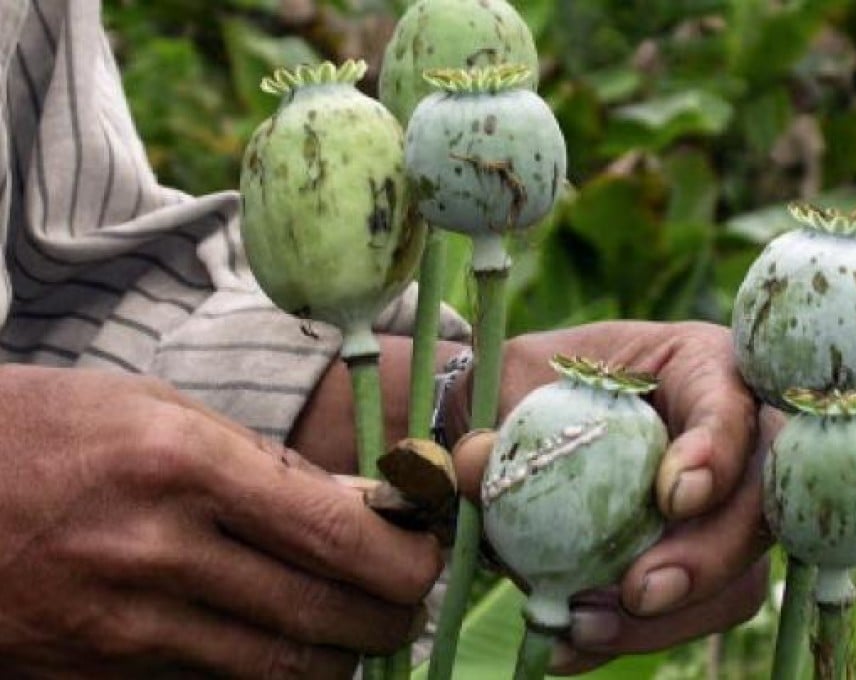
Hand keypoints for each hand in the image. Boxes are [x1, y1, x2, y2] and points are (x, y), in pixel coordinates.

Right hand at [0, 365, 440, 677]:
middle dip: (389, 618)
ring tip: (362, 630)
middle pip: (319, 614)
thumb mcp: (159, 413)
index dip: (400, 557)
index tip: (428, 556)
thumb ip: (265, 465)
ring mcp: (122, 625)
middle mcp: (158, 551)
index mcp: (184, 465)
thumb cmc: (52, 430)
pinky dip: (269, 674)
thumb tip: (360, 506)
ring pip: (278, 668)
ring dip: (340, 656)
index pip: (331, 532)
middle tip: (410, 603)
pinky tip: (287, 649)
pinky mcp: (93, 673)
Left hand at [450, 321, 780, 673]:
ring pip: (739, 573)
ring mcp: (725, 507)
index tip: (672, 497)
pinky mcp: (701, 561)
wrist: (525, 427)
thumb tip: (480, 465)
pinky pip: (696, 610)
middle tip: (639, 591)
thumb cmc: (533, 383)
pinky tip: (576, 640)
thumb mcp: (509, 379)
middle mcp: (732, 437)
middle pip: (761, 503)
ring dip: (672, 614)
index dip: (720, 453)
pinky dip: (639, 634)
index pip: (734, 404)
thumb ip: (500, 416)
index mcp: (699, 367)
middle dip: (709, 557)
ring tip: (586, 625)